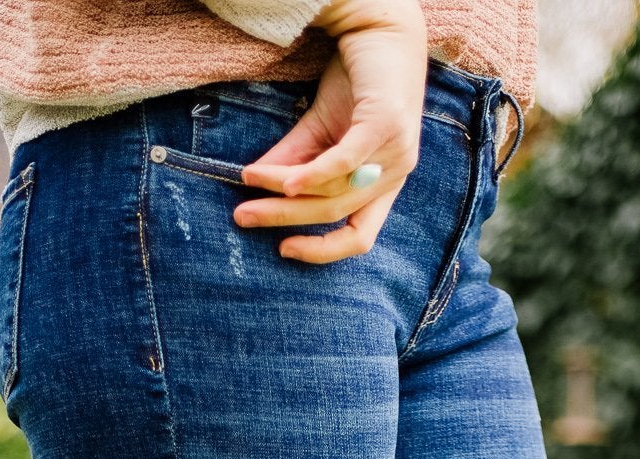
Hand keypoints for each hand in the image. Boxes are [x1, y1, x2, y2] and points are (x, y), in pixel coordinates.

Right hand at [233, 0, 426, 263]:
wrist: (382, 26)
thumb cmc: (358, 78)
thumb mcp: (320, 127)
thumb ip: (294, 160)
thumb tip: (256, 186)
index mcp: (385, 184)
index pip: (358, 237)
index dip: (322, 251)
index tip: (283, 250)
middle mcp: (395, 174)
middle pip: (335, 213)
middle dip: (285, 218)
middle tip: (243, 217)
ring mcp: (395, 152)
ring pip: (332, 189)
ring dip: (285, 190)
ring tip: (250, 182)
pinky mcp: (386, 126)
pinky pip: (343, 162)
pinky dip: (310, 175)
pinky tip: (281, 181)